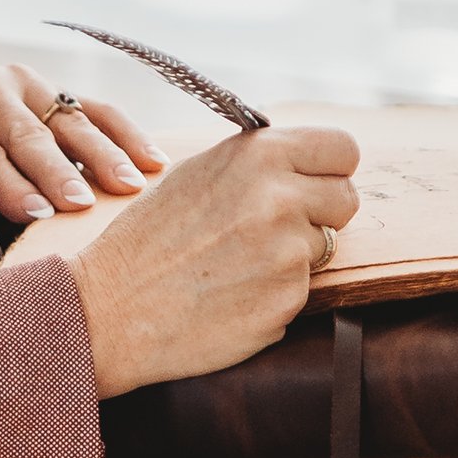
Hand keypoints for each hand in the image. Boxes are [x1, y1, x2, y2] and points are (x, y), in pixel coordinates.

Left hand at [0, 64, 164, 273]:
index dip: (9, 186)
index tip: (40, 215)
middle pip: (27, 133)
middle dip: (58, 171)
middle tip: (84, 205)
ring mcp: (27, 81)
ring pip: (70, 118)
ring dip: (104, 154)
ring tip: (130, 186)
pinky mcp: (60, 88)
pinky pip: (99, 110)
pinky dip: (127, 135)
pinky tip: (153, 161)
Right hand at [68, 127, 360, 397]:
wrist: (111, 308)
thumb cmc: (148, 239)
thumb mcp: (198, 174)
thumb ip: (256, 162)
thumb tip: (305, 161)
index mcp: (259, 155)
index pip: (343, 149)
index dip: (330, 169)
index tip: (314, 184)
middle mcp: (280, 198)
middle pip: (346, 199)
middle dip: (319, 214)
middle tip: (274, 230)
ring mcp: (287, 253)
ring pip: (323, 248)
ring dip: (292, 257)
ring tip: (236, 264)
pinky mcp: (287, 302)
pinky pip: (302, 291)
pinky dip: (274, 295)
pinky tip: (232, 295)